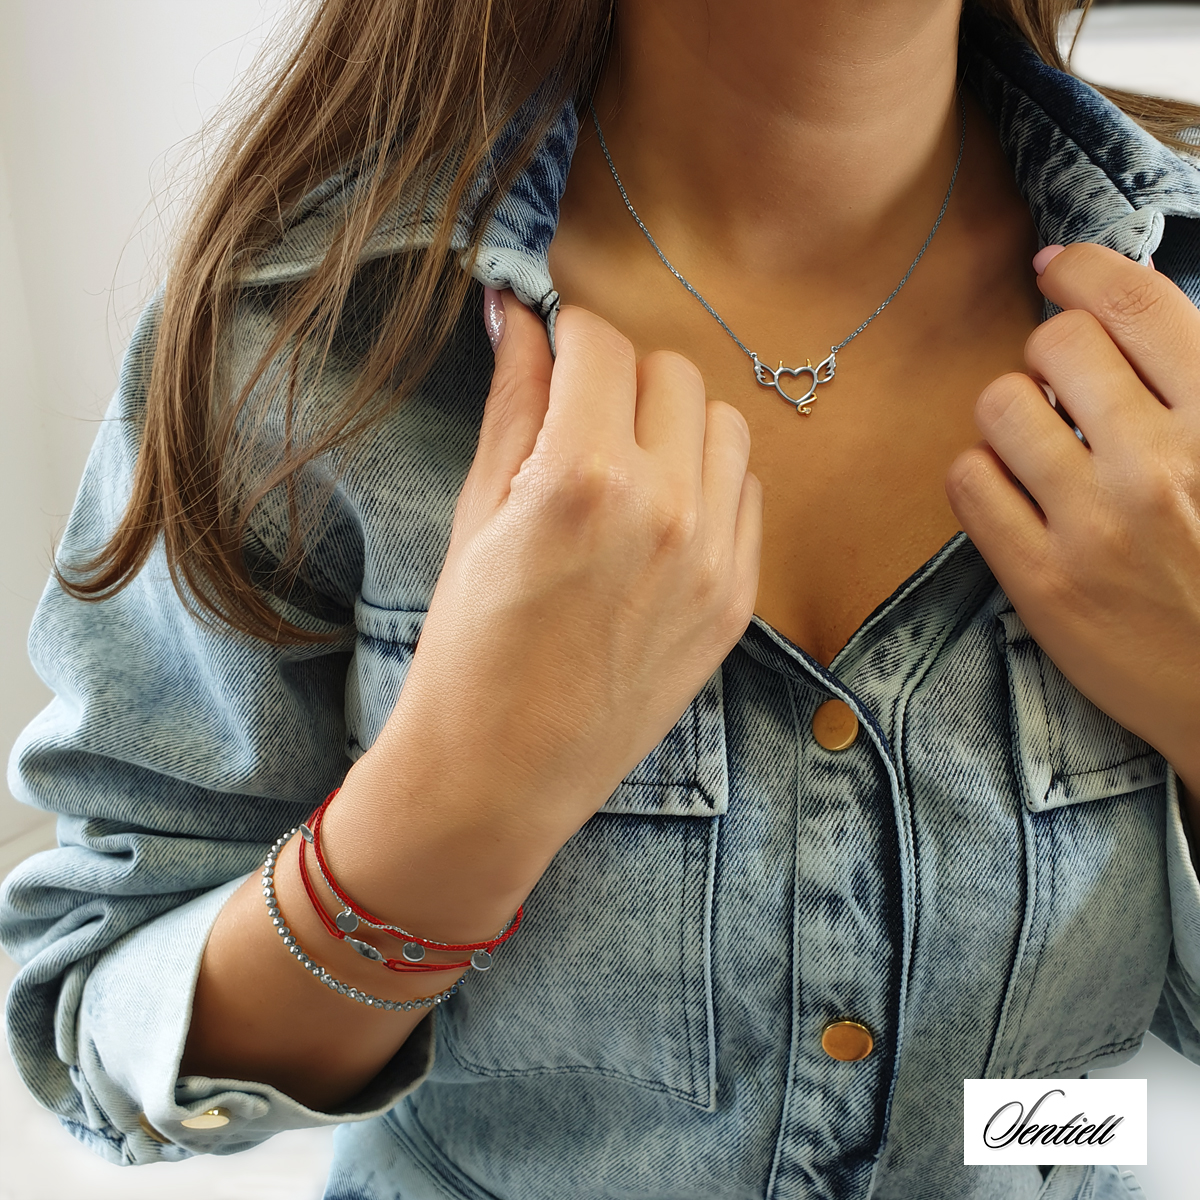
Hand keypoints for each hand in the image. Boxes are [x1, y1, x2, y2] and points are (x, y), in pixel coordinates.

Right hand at [348, 290, 761, 905]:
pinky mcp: (737, 600)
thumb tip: (515, 312)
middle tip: (581, 411)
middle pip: (672, 372)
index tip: (552, 346)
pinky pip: (746, 494)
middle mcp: (664, 508)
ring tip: (625, 461)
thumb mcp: (477, 514)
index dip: (568, 330)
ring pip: (724, 425)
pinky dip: (707, 481)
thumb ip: (513, 403)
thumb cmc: (466, 649)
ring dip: (675, 422)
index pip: (601, 343)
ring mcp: (713, 559)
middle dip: (621, 373)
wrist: (501, 773)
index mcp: (583, 479)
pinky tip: (659, 513)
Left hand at [947, 243, 1199, 796]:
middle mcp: (1159, 466)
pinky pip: (967, 480)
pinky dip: (980, 474)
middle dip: (1048, 352)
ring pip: (999, 405)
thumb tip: (1112, 310)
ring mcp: (1095, 527)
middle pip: (1056, 343)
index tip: (1057, 267)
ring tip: (1036, 445)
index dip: (1085, 269)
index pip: (1137, 305)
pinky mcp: (1040, 583)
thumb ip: (1190, 389)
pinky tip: (1010, 492)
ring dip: (1008, 414)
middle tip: (1060, 387)